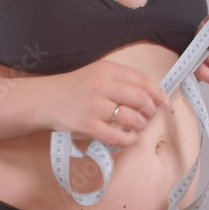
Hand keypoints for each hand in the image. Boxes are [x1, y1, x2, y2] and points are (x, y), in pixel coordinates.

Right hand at [47, 61, 166, 146]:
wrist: (45, 100)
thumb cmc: (74, 89)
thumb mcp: (96, 74)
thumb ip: (120, 80)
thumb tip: (151, 94)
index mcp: (106, 70)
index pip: (141, 79)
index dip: (157, 92)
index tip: (163, 102)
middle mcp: (101, 86)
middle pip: (140, 99)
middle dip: (150, 111)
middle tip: (148, 116)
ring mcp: (94, 106)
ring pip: (132, 118)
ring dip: (140, 125)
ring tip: (136, 127)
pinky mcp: (88, 125)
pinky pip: (118, 136)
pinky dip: (129, 139)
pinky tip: (128, 138)